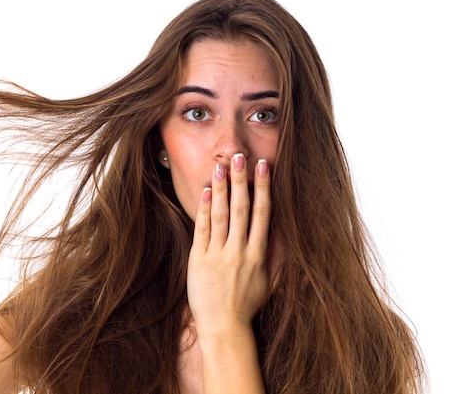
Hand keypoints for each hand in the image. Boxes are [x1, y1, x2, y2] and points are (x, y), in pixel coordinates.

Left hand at [187, 154, 271, 335]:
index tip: (264, 166)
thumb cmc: (247, 304)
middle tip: (241, 156)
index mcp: (258, 254)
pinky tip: (204, 192)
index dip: (263, 188)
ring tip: (220, 167)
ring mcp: (218, 255)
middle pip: (241, 209)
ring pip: (220, 215)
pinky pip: (202, 230)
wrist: (223, 327)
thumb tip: (284, 230)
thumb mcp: (271, 282)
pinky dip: (203, 210)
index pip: (263, 214)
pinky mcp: (199, 260)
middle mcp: (239, 251)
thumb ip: (279, 256)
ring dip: (220, 189)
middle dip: (241, 181)